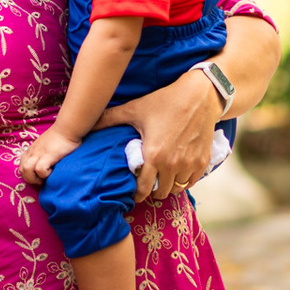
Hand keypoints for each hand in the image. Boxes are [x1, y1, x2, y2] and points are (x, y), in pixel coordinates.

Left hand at [19, 126, 81, 184]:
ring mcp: (39, 153)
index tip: (38, 176)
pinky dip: (45, 174)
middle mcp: (33, 151)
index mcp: (32, 150)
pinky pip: (40, 169)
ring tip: (45, 178)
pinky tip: (52, 171)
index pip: (21, 164)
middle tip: (41, 180)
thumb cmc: (60, 137)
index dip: (28, 173)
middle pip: (21, 169)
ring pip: (26, 169)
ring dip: (34, 178)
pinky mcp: (48, 155)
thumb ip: (42, 153)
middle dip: (30, 179)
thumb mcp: (46, 145)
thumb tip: (44, 164)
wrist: (67, 128)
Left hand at [96, 71, 216, 202]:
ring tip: (162, 177)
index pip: (143, 189)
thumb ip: (110, 118)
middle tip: (148, 183)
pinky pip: (192, 182)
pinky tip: (178, 172)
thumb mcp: (135, 109)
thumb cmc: (165, 101)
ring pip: (177, 189)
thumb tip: (86, 122)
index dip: (137, 193)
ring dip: (169, 186)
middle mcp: (173, 165)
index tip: (134, 192)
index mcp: (154, 156)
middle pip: (161, 193)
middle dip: (153, 191)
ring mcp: (190, 165)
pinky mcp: (203, 162)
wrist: (199, 96)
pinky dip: (185, 180)